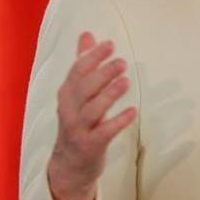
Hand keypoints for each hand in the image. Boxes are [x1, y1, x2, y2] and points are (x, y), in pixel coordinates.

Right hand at [47, 32, 137, 199]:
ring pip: (92, 109)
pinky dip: (118, 122)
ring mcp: (78, 129)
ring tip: (126, 81)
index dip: (92, 57)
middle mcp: (68, 110)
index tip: (110, 44)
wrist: (69, 165)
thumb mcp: (76, 93)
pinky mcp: (89, 146)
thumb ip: (83, 63)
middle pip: (84, 88)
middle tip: (122, 62)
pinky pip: (104, 133)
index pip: (77, 70)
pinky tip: (133, 111)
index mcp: (66, 94)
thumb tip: (87, 34)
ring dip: (109, 95)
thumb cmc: (77, 122)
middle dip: (102, 73)